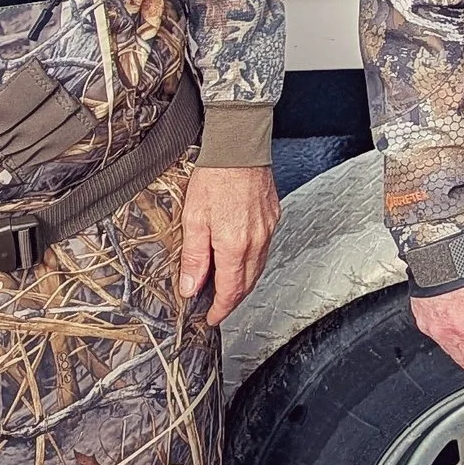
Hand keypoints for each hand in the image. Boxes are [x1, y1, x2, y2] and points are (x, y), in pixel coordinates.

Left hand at [179, 164, 281, 324]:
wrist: (239, 146)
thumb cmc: (215, 177)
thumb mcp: (193, 218)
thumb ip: (193, 257)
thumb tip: (190, 287)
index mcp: (234, 245)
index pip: (231, 290)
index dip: (221, 309)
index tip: (211, 318)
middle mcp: (256, 241)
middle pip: (247, 283)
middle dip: (232, 299)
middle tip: (217, 306)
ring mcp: (268, 229)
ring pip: (258, 268)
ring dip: (243, 282)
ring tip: (226, 285)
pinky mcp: (273, 217)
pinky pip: (264, 249)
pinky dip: (252, 261)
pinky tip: (240, 257)